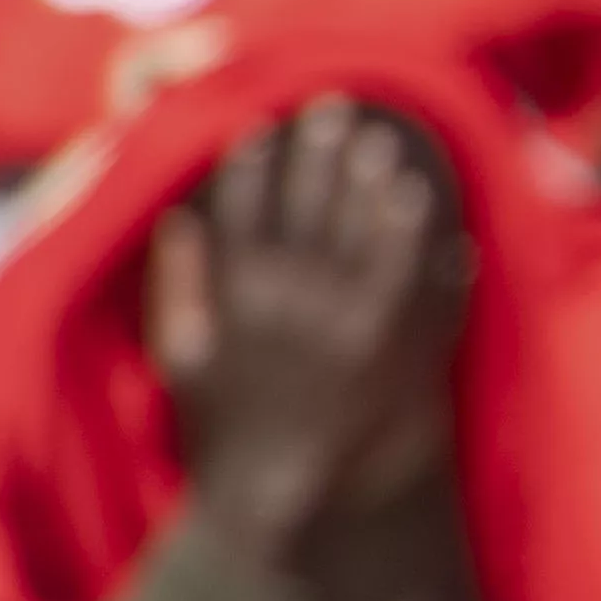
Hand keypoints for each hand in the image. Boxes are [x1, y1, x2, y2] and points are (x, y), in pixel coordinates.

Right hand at [150, 100, 464, 559]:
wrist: (291, 493)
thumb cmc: (230, 430)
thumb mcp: (184, 359)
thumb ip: (180, 287)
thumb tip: (179, 219)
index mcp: (234, 298)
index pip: (239, 210)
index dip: (252, 164)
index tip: (262, 125)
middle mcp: (288, 300)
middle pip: (306, 204)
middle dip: (318, 152)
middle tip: (333, 108)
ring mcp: (344, 317)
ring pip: (359, 225)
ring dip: (367, 176)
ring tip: (378, 137)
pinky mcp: (394, 340)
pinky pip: (411, 268)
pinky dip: (415, 229)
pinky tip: (421, 195)